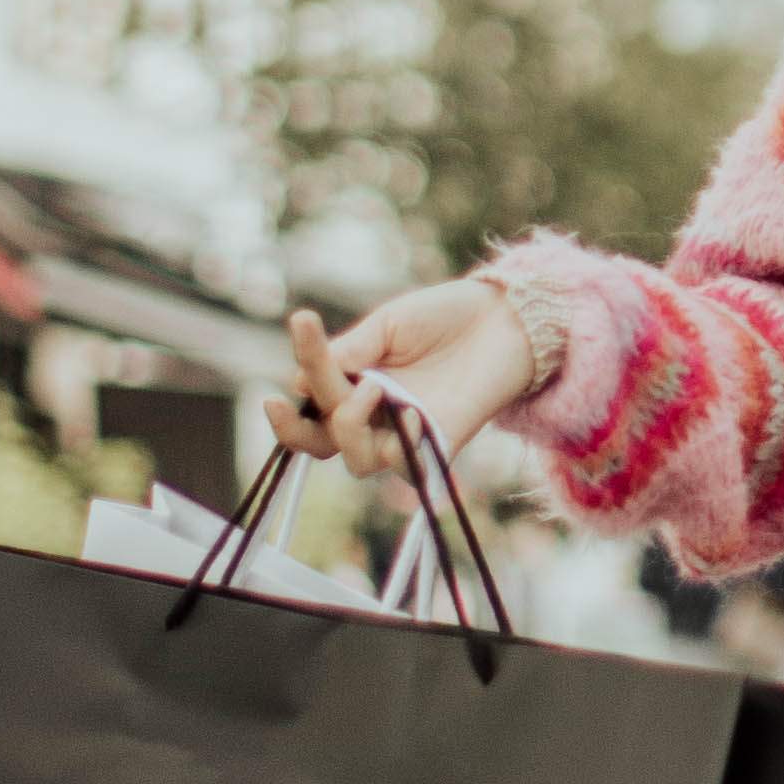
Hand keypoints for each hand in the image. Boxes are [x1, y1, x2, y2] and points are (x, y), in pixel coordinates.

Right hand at [272, 276, 561, 477]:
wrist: (504, 317)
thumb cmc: (445, 317)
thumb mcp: (389, 324)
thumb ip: (351, 351)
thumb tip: (302, 379)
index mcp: (352, 382)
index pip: (308, 401)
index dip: (290, 386)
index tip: (293, 343)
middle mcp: (371, 414)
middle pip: (318, 443)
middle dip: (292, 430)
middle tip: (279, 404)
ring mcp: (403, 434)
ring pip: (357, 461)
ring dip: (348, 428)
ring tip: (373, 389)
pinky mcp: (438, 446)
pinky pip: (408, 466)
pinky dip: (402, 445)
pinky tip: (413, 413)